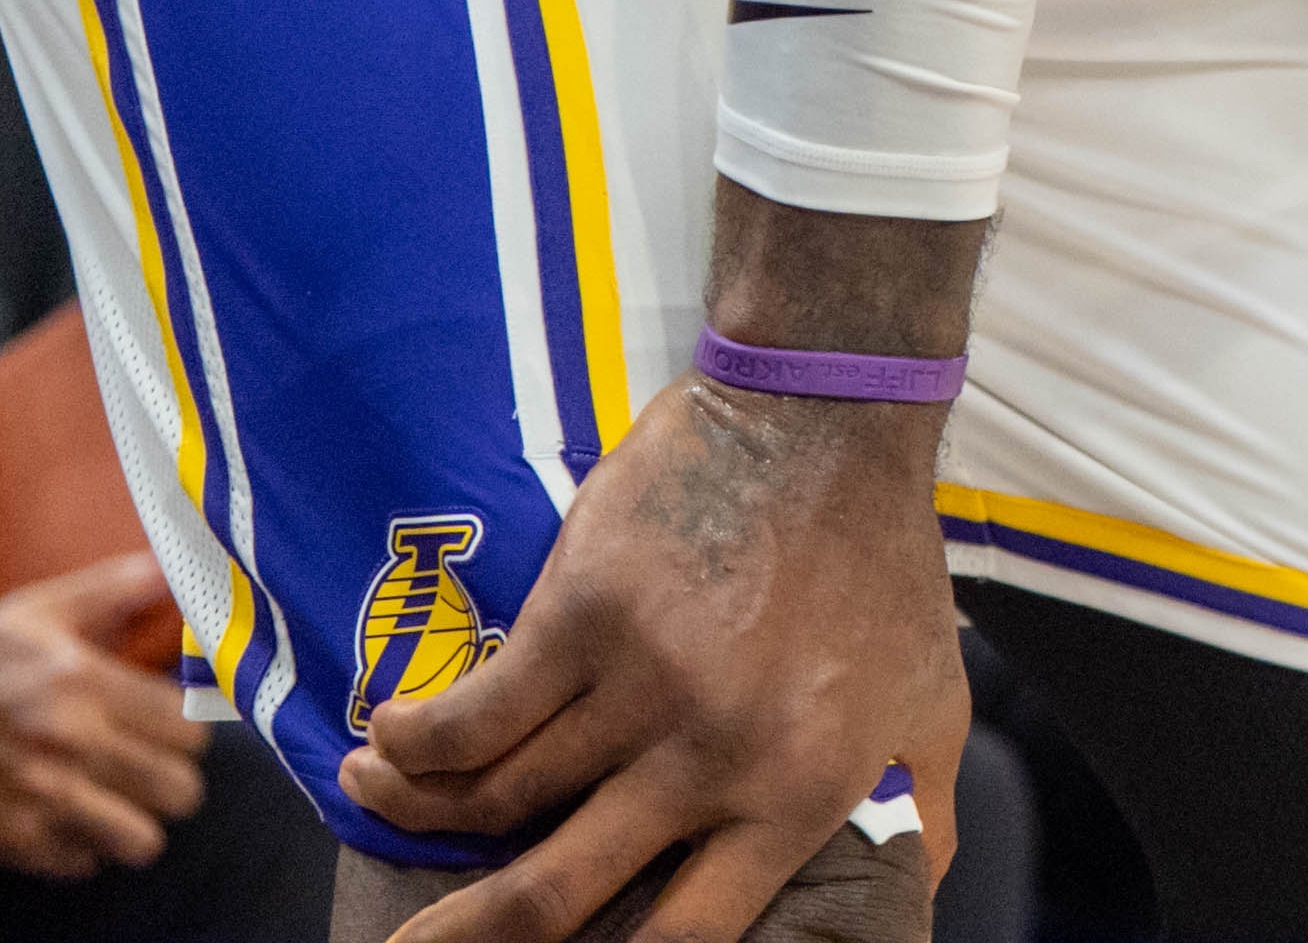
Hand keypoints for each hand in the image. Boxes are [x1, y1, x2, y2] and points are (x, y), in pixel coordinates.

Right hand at [0, 556, 208, 876]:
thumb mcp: (35, 608)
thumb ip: (116, 586)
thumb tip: (177, 565)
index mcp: (81, 683)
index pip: (190, 728)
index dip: (189, 727)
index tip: (169, 724)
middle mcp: (68, 746)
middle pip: (180, 789)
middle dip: (172, 777)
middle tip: (150, 764)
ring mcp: (40, 802)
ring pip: (143, 840)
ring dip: (137, 821)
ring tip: (119, 798)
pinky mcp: (10, 844)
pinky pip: (84, 864)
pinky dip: (84, 848)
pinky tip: (69, 818)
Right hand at [340, 382, 968, 940]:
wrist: (832, 417)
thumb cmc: (880, 564)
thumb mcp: (931, 706)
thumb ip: (911, 819)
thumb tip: (900, 907)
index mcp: (798, 797)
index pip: (684, 940)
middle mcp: (714, 761)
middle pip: (554, 897)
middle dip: (466, 939)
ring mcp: (643, 689)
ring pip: (493, 800)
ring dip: (416, 812)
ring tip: (376, 801)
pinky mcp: (583, 616)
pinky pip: (470, 716)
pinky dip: (410, 741)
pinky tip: (384, 743)